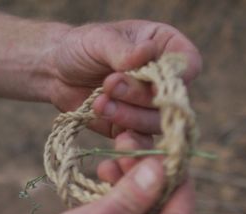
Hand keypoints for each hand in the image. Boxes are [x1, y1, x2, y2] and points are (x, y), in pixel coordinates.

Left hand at [47, 20, 201, 137]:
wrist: (56, 72)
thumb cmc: (82, 47)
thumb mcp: (100, 40)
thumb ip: (123, 50)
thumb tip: (148, 52)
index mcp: (166, 47)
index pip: (188, 64)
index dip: (176, 75)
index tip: (150, 75)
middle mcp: (164, 80)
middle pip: (171, 98)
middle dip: (139, 94)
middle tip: (109, 83)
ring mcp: (150, 107)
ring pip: (156, 122)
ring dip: (128, 115)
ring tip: (99, 102)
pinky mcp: (133, 128)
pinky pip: (140, 141)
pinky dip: (126, 139)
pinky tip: (107, 125)